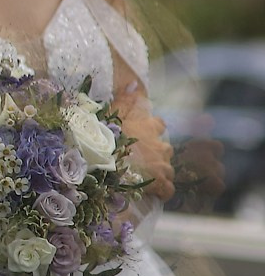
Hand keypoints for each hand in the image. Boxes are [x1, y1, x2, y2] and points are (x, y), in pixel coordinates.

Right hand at [113, 83, 176, 203]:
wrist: (107, 163)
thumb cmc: (107, 136)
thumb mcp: (113, 113)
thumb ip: (124, 99)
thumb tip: (134, 82)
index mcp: (149, 127)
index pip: (159, 124)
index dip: (153, 129)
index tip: (144, 134)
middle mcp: (161, 145)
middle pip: (165, 149)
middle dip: (156, 154)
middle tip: (139, 160)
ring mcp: (163, 166)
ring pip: (167, 169)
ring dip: (158, 173)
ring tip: (143, 178)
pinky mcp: (162, 184)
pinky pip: (168, 189)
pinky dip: (162, 191)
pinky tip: (151, 192)